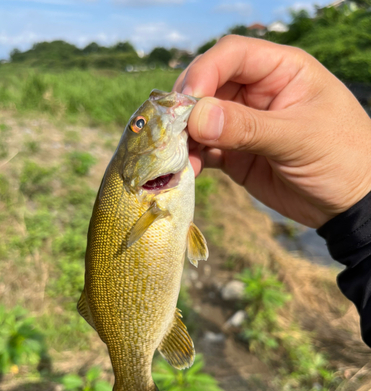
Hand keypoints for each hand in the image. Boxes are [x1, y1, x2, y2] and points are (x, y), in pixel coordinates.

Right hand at [173, 35, 370, 227]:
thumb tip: (197, 117)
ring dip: (186, 138)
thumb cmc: (341, 157)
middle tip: (174, 132)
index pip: (232, 55)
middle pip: (208, 86)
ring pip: (201, 121)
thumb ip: (248, 127)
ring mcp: (244, 125)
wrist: (349, 204)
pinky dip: (194, 159)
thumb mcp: (298, 137)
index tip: (187, 99)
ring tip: (178, 159)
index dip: (205, 71)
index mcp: (281, 71)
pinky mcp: (236, 155)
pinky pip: (206, 151)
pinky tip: (189, 172)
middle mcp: (257, 93)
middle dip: (188, 108)